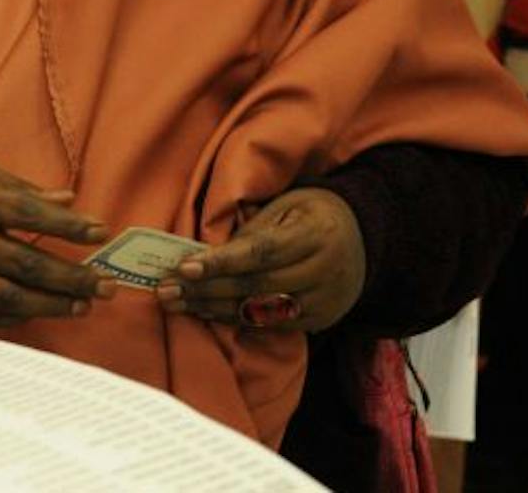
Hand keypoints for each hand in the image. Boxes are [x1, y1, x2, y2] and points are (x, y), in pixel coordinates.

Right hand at [0, 146, 112, 327]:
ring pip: (4, 297)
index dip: (67, 224)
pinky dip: (14, 319)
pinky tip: (40, 313)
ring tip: (82, 306)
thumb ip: (21, 188)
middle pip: (23, 264)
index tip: (101, 230)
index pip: (27, 213)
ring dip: (48, 306)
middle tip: (106, 286)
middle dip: (70, 278)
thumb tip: (69, 198)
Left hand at [154, 188, 364, 333]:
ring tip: (176, 302)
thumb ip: (252, 225)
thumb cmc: (311, 212)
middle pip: (256, 286)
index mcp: (315, 233)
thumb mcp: (286, 203)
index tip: (184, 267)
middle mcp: (323, 271)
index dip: (221, 261)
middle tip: (165, 289)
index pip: (262, 252)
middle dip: (205, 289)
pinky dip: (233, 319)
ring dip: (212, 308)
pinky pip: (269, 325)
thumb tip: (204, 246)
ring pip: (260, 310)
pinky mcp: (318, 320)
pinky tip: (204, 312)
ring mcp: (323, 300)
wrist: (362, 237)